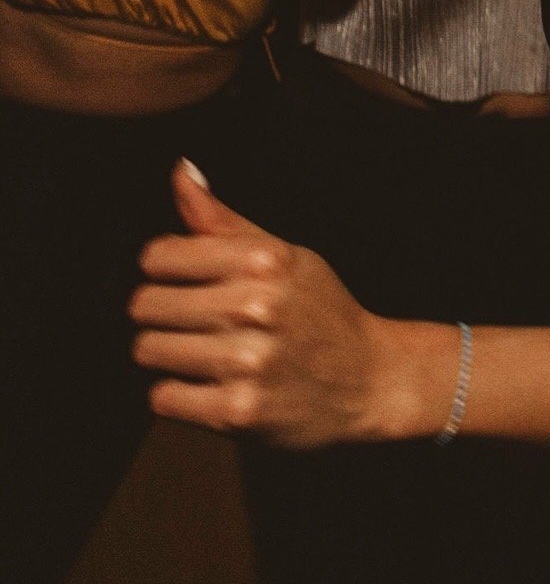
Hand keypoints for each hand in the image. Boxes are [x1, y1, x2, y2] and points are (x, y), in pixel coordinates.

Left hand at [130, 160, 391, 448]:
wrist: (369, 382)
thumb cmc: (321, 315)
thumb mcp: (285, 258)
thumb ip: (224, 221)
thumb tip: (180, 172)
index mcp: (266, 262)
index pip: (158, 256)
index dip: (164, 270)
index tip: (185, 281)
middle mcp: (257, 308)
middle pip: (146, 305)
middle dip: (163, 315)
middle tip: (197, 324)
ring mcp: (248, 362)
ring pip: (149, 350)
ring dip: (170, 355)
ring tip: (206, 355)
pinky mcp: (238, 411)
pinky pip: (164, 397)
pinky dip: (180, 395)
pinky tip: (213, 386)